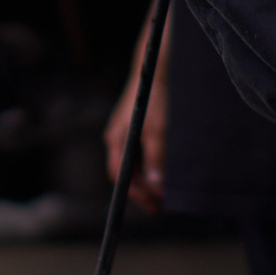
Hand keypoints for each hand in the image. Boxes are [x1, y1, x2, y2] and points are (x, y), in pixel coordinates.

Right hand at [101, 46, 168, 214]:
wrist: (151, 69)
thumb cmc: (152, 98)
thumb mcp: (157, 130)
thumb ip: (156, 158)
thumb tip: (156, 184)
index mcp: (116, 140)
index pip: (121, 177)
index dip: (136, 193)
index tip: (153, 205)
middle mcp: (116, 138)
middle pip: (124, 173)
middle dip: (140, 190)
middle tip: (158, 205)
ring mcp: (122, 132)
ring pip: (130, 164)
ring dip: (143, 179)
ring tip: (160, 193)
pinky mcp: (131, 127)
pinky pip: (135, 154)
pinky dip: (145, 166)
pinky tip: (157, 171)